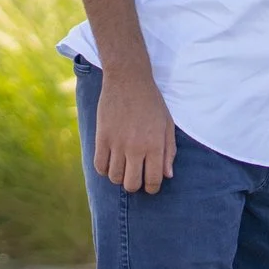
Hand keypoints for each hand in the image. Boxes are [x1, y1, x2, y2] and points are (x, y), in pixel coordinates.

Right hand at [93, 66, 176, 193]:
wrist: (128, 81)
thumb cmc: (151, 103)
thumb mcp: (167, 125)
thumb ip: (168, 152)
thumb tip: (167, 175)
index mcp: (155, 145)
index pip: (152, 180)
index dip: (152, 188)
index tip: (150, 186)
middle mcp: (135, 147)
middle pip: (131, 184)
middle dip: (135, 185)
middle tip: (136, 178)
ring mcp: (117, 143)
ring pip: (114, 178)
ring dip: (119, 177)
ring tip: (123, 168)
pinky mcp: (101, 137)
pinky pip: (99, 166)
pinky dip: (104, 169)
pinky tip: (111, 162)